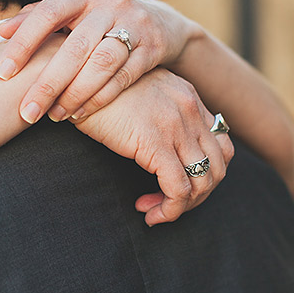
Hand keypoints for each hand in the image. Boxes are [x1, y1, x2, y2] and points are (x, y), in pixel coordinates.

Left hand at [0, 0, 201, 123]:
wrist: (162, 21)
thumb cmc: (102, 16)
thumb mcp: (74, 8)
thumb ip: (38, 16)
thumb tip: (1, 30)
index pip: (49, 12)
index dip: (25, 42)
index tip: (3, 72)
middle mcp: (110, 5)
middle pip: (75, 47)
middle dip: (48, 83)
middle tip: (26, 111)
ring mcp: (135, 25)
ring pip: (101, 64)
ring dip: (74, 94)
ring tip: (54, 115)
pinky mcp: (151, 48)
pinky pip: (123, 78)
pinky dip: (99, 99)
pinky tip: (78, 114)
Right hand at [72, 69, 233, 225]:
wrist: (73, 78)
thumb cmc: (95, 89)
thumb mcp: (138, 93)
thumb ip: (157, 111)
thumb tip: (156, 144)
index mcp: (187, 95)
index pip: (220, 144)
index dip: (206, 173)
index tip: (177, 184)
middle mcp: (189, 109)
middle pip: (218, 166)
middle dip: (197, 195)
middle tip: (168, 205)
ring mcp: (175, 125)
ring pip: (202, 181)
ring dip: (182, 206)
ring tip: (154, 211)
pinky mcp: (155, 142)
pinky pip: (177, 188)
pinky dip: (169, 210)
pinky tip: (148, 214)